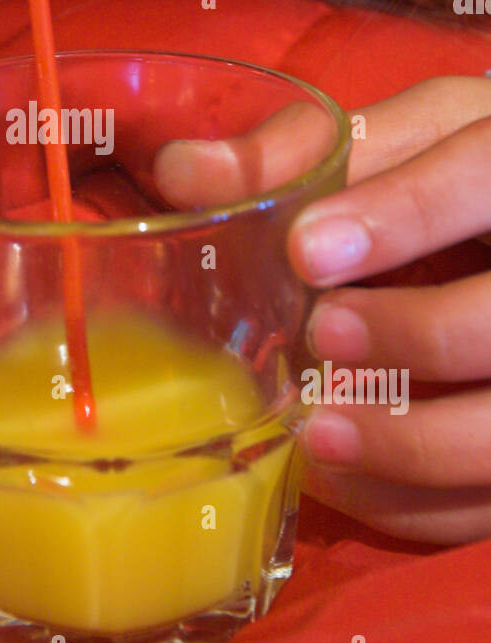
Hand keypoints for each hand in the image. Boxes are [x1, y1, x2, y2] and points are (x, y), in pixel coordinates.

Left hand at [155, 77, 490, 544]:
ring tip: (315, 430)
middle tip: (320, 334)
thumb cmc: (455, 178)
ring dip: (408, 441)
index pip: (478, 177)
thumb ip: (305, 152)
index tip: (308, 248)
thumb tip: (181, 171)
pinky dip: (407, 500)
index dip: (399, 215)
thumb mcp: (405, 141)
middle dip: (412, 334)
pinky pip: (483, 501)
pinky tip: (336, 475)